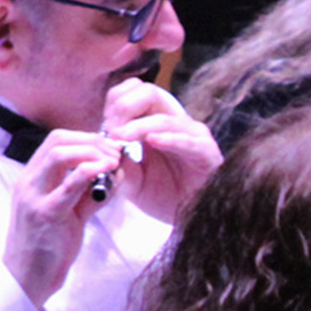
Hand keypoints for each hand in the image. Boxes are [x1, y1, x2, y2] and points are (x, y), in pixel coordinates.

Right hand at [4, 130, 120, 305]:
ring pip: (60, 154)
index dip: (86, 138)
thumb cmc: (47, 247)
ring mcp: (34, 196)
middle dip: (92, 140)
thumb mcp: (68, 213)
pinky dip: (90, 171)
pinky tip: (107, 171)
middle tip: (116, 152)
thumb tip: (114, 175)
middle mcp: (28, 182)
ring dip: (93, 151)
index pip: (56, 141)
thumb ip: (87, 193)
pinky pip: (69, 184)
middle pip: (58, 140)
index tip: (109, 147)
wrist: (27, 279)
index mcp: (31, 179)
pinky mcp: (46, 213)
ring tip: (114, 161)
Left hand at [97, 78, 219, 222]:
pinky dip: (169, 138)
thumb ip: (120, 161)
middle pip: (150, 93)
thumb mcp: (133, 179)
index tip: (103, 124)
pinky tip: (152, 141)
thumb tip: (105, 145)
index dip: (116, 102)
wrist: (191, 218)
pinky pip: (188, 140)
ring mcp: (192, 135)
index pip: (135, 92)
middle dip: (125, 107)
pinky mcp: (206, 152)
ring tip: (120, 137)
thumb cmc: (165, 196)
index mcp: (156, 122)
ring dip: (139, 126)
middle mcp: (175, 122)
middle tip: (110, 130)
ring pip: (165, 118)